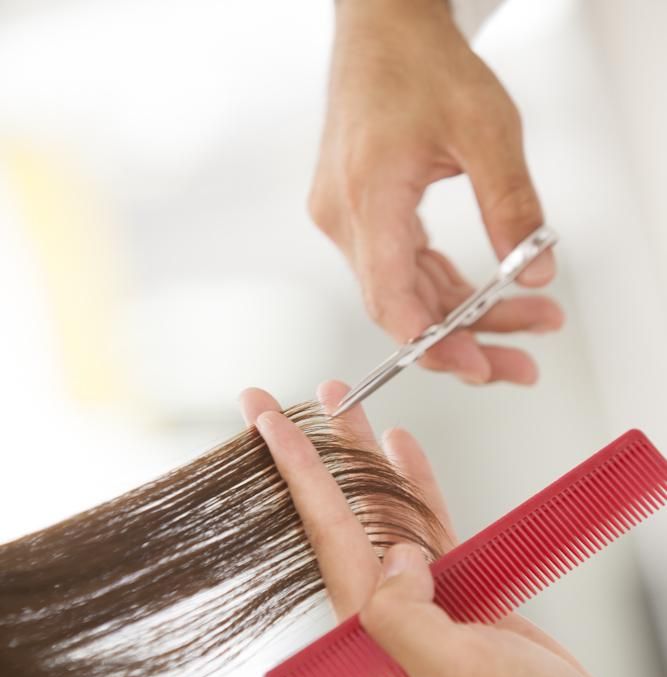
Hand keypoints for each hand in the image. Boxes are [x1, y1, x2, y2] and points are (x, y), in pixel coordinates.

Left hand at [240, 381, 617, 676]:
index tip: (266, 424)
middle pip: (336, 511)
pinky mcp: (453, 587)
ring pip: (380, 506)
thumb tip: (397, 556)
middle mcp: (380, 606)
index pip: (324, 534)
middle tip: (268, 403)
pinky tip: (398, 446)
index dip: (296, 472)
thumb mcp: (456, 674)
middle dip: (307, 453)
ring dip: (358, 455)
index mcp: (368, 626)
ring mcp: (416, 593)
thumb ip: (408, 617)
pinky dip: (413, 480)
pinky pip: (425, 520)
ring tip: (337, 402)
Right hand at [309, 0, 563, 384]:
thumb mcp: (487, 127)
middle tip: (519, 366)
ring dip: (464, 319)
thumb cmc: (421, 64)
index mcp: (368, 193)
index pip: (390, 294)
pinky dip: (446, 292)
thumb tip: (537, 271)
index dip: (431, 341)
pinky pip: (404, 271)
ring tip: (527, 327)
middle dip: (465, 342)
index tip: (475, 365)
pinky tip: (487, 304)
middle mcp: (346, 217)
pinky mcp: (360, 220)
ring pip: (407, 295)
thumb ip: (513, 204)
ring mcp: (349, 221)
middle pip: (404, 307)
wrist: (383, 29)